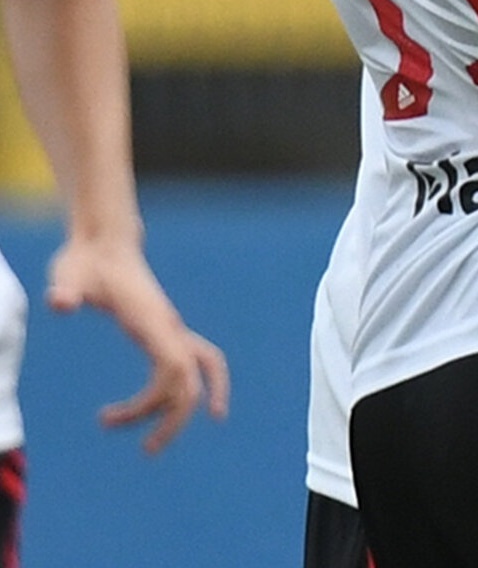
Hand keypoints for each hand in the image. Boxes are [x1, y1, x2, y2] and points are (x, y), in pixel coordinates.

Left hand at [47, 236, 228, 453]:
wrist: (103, 244)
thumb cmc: (84, 263)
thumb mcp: (70, 275)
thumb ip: (67, 289)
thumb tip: (61, 302)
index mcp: (152, 319)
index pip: (174, 366)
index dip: (158, 400)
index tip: (112, 420)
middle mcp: (169, 326)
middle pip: (194, 378)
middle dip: (176, 418)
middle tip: (148, 451)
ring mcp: (170, 328)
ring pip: (200, 371)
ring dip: (178, 409)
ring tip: (148, 443)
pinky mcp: (162, 331)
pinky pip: (186, 366)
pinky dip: (178, 394)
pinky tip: (150, 413)